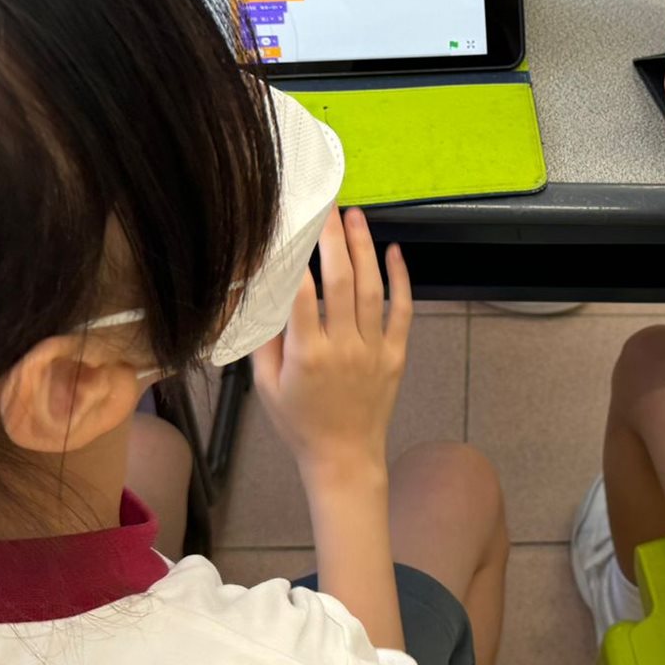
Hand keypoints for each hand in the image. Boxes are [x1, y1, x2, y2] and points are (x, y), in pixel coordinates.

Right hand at [253, 207, 410, 489]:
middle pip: (341, 282)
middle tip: (328, 206)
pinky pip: (403, 311)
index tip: (292, 226)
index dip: (298, 258)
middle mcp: (343, 348)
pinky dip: (401, 279)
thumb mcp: (265, 386)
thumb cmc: (299, 423)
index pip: (302, 295)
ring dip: (364, 248)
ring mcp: (373, 350)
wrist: (344, 458)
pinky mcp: (395, 354)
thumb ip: (264, 341)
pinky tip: (394, 251)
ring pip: (371, 289)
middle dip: (334, 239)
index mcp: (307, 355)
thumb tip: (262, 295)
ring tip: (356, 216)